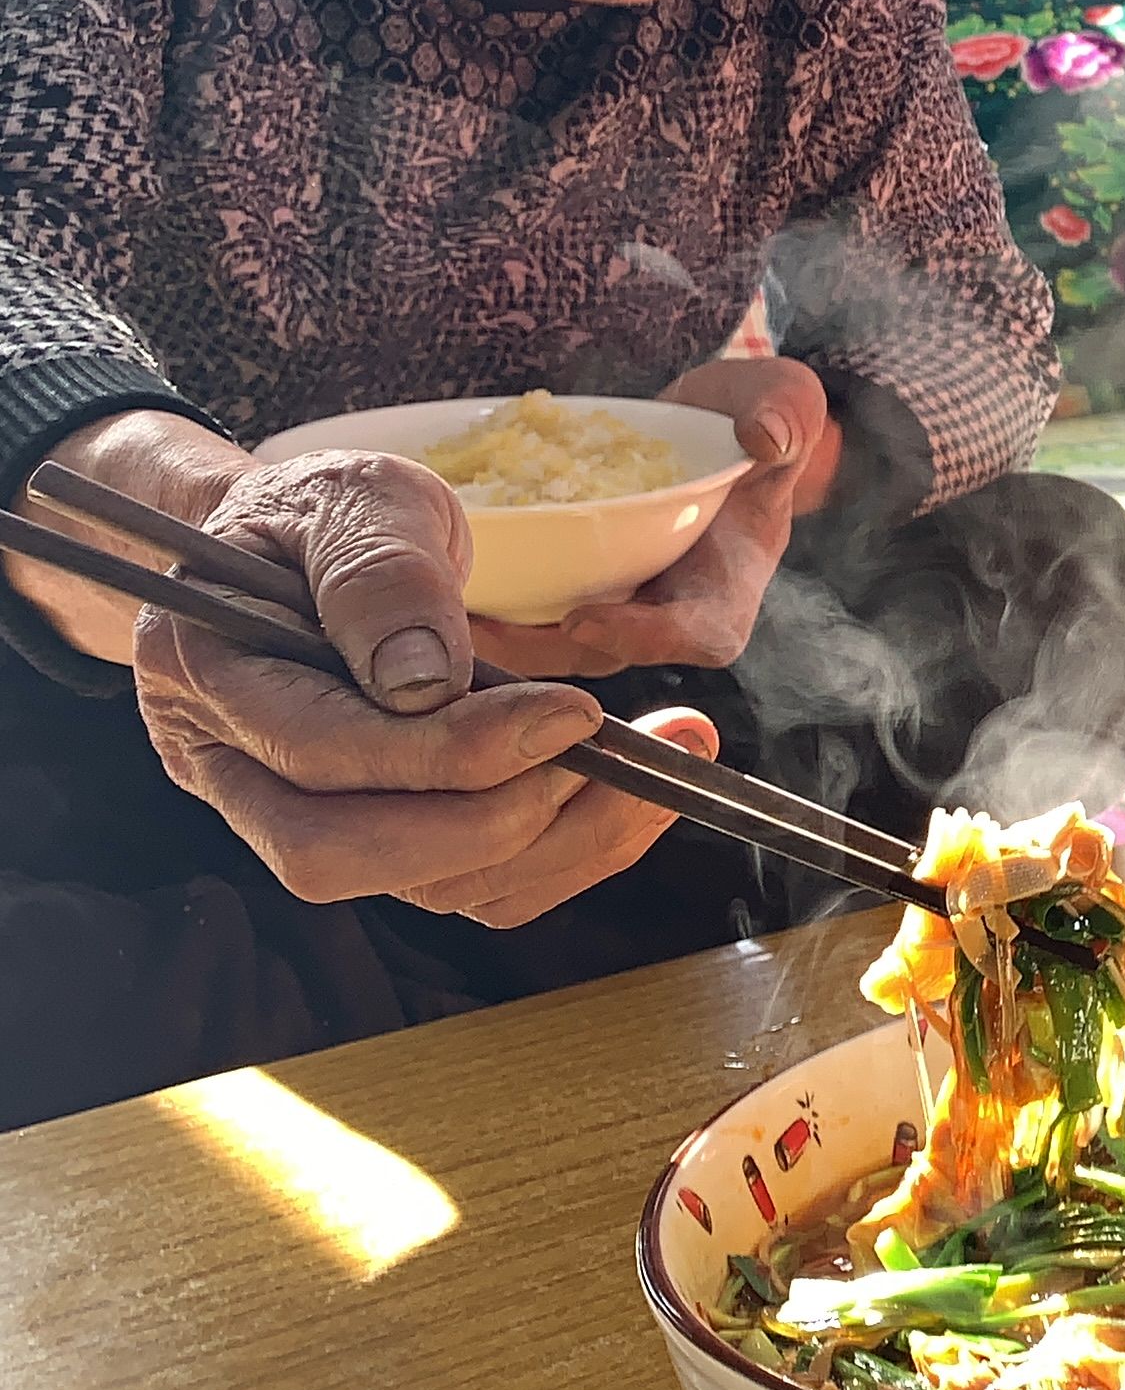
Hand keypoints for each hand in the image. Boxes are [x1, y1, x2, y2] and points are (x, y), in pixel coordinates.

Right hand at [130, 448, 721, 925]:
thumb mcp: (360, 500)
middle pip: (344, 854)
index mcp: (205, 671)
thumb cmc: (329, 512)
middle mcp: (228, 765)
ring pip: (414, 888)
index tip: (573, 713)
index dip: (452, 751)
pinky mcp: (371, 837)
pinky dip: (557, 858)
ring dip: (553, 848)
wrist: (314, 538)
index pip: (321, 752)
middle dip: (499, 821)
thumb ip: (384, 577)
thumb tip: (422, 681)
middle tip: (621, 760)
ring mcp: (292, 815)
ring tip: (655, 778)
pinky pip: (463, 887)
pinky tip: (626, 800)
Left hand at [472, 357, 833, 677]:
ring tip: (439, 614)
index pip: (704, 634)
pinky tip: (429, 580)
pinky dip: (484, 603)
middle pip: (611, 655)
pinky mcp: (568, 578)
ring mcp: (616, 596)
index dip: (647, 639)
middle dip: (543, 653)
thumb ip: (785, 413)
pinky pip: (526, 608)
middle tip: (479, 631)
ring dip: (500, 639)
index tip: (585, 618)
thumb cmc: (747, 412)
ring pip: (555, 643)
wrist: (701, 417)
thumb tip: (764, 437)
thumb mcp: (778, 399)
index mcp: (731, 577)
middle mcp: (670, 603)